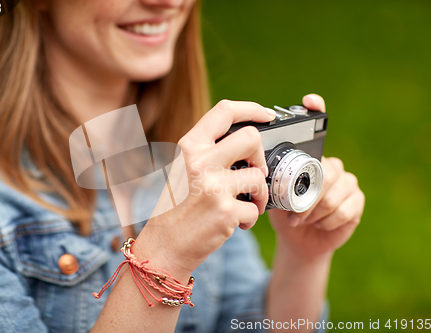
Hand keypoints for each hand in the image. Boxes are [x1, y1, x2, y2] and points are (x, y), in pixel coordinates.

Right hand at [135, 100, 273, 278]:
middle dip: (260, 155)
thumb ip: (208, 151)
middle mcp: (200, 162)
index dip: (252, 109)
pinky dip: (250, 218)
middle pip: (251, 137)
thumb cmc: (175, 207)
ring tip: (245, 203)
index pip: (225, 111)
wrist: (164, 246)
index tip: (266, 115)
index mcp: (189, 147)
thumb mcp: (183, 168)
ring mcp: (213, 186)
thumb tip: (247, 139)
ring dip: (259, 193)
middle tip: (255, 170)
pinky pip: (255, 208)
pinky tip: (237, 222)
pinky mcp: (225, 211)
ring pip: (259, 176)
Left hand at [268, 94, 364, 260]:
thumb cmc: (282, 214)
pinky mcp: (356, 201)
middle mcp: (330, 165)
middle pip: (326, 171)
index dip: (316, 110)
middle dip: (307, 196)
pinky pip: (346, 209)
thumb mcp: (271, 197)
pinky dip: (328, 221)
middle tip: (293, 212)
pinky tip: (318, 224)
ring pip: (335, 192)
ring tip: (301, 220)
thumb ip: (269, 181)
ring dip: (315, 211)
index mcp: (310, 159)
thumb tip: (255, 169)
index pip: (316, 127)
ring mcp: (346, 182)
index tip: (309, 101)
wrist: (297, 240)